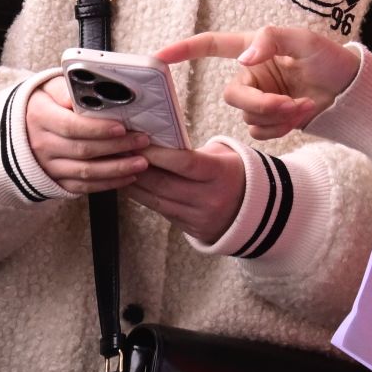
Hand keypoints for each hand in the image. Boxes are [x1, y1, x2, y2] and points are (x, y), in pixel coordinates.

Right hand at [25, 76, 149, 192]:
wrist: (21, 129)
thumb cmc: (44, 103)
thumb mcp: (49, 87)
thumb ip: (67, 88)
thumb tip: (84, 92)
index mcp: (40, 117)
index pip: (72, 126)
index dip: (98, 129)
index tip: (122, 126)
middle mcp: (42, 144)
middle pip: (83, 150)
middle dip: (117, 146)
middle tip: (142, 141)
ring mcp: (48, 166)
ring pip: (86, 172)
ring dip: (117, 169)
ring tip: (141, 162)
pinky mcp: (56, 181)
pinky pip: (84, 187)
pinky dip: (108, 184)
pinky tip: (128, 177)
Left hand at [127, 143, 244, 245]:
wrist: (253, 208)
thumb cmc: (232, 172)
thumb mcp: (223, 155)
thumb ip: (194, 150)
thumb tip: (159, 141)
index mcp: (221, 174)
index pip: (185, 163)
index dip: (159, 154)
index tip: (138, 144)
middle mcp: (210, 198)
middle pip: (165, 184)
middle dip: (139, 169)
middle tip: (119, 154)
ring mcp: (200, 217)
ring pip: (158, 201)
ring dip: (135, 186)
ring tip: (119, 170)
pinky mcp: (191, 229)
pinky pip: (162, 212)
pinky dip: (145, 199)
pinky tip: (132, 187)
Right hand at [159, 27, 361, 140]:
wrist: (349, 90)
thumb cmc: (328, 58)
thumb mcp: (304, 40)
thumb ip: (271, 40)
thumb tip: (244, 59)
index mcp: (251, 49)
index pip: (210, 46)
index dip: (183, 50)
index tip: (158, 57)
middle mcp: (250, 75)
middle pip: (233, 97)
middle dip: (262, 104)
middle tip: (289, 103)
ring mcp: (258, 99)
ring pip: (250, 118)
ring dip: (279, 116)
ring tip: (305, 104)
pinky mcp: (269, 120)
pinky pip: (262, 132)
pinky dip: (283, 128)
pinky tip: (302, 114)